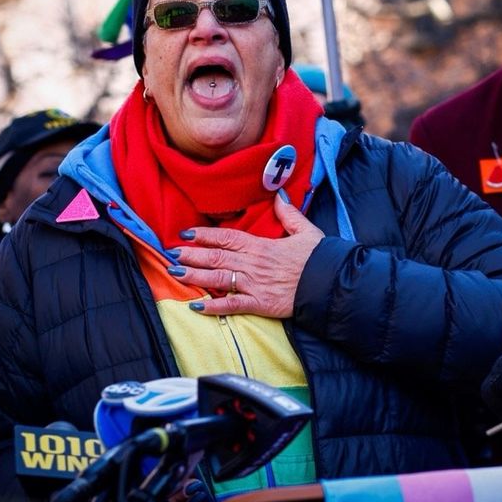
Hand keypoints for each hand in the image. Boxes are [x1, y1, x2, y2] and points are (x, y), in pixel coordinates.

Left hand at [172, 194, 323, 317]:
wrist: (330, 284)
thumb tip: (279, 195)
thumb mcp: (305, 230)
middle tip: (171, 254)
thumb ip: (289, 213)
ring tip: (175, 273)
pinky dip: (212, 306)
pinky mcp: (259, 303)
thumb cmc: (319, 257)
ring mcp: (254, 284)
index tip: (186, 233)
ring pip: (217, 279)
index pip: (226, 237)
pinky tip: (195, 307)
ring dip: (194, 276)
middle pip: (215, 257)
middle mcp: (252, 263)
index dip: (204, 235)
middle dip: (191, 255)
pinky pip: (231, 304)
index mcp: (261, 245)